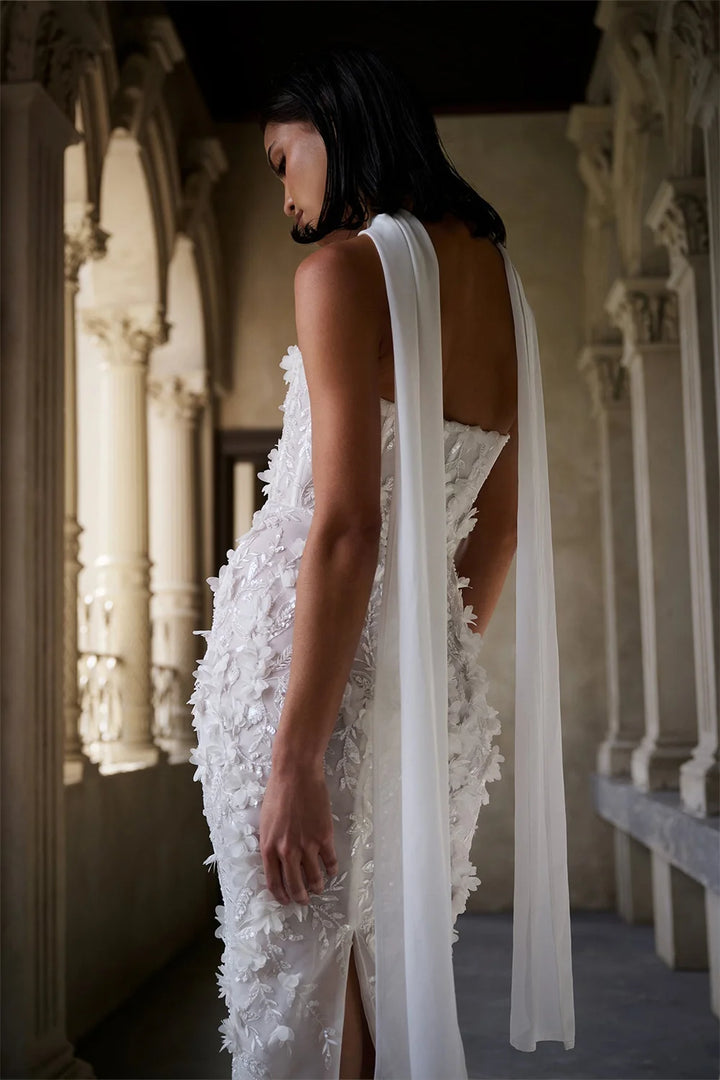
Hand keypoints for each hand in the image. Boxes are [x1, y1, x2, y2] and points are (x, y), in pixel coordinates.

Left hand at [259, 760, 338, 904]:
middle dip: (300, 897)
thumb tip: (277, 860)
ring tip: (319, 888)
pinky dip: (331, 869)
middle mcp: (287, 852)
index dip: (281, 896)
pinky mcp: (324, 837)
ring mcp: (307, 846)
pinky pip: (330, 861)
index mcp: (269, 848)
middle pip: (295, 886)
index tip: (286, 900)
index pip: (274, 883)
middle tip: (304, 900)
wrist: (295, 775)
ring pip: (314, 878)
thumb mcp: (265, 823)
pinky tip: (331, 870)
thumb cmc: (277, 793)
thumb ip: (270, 843)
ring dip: (317, 886)